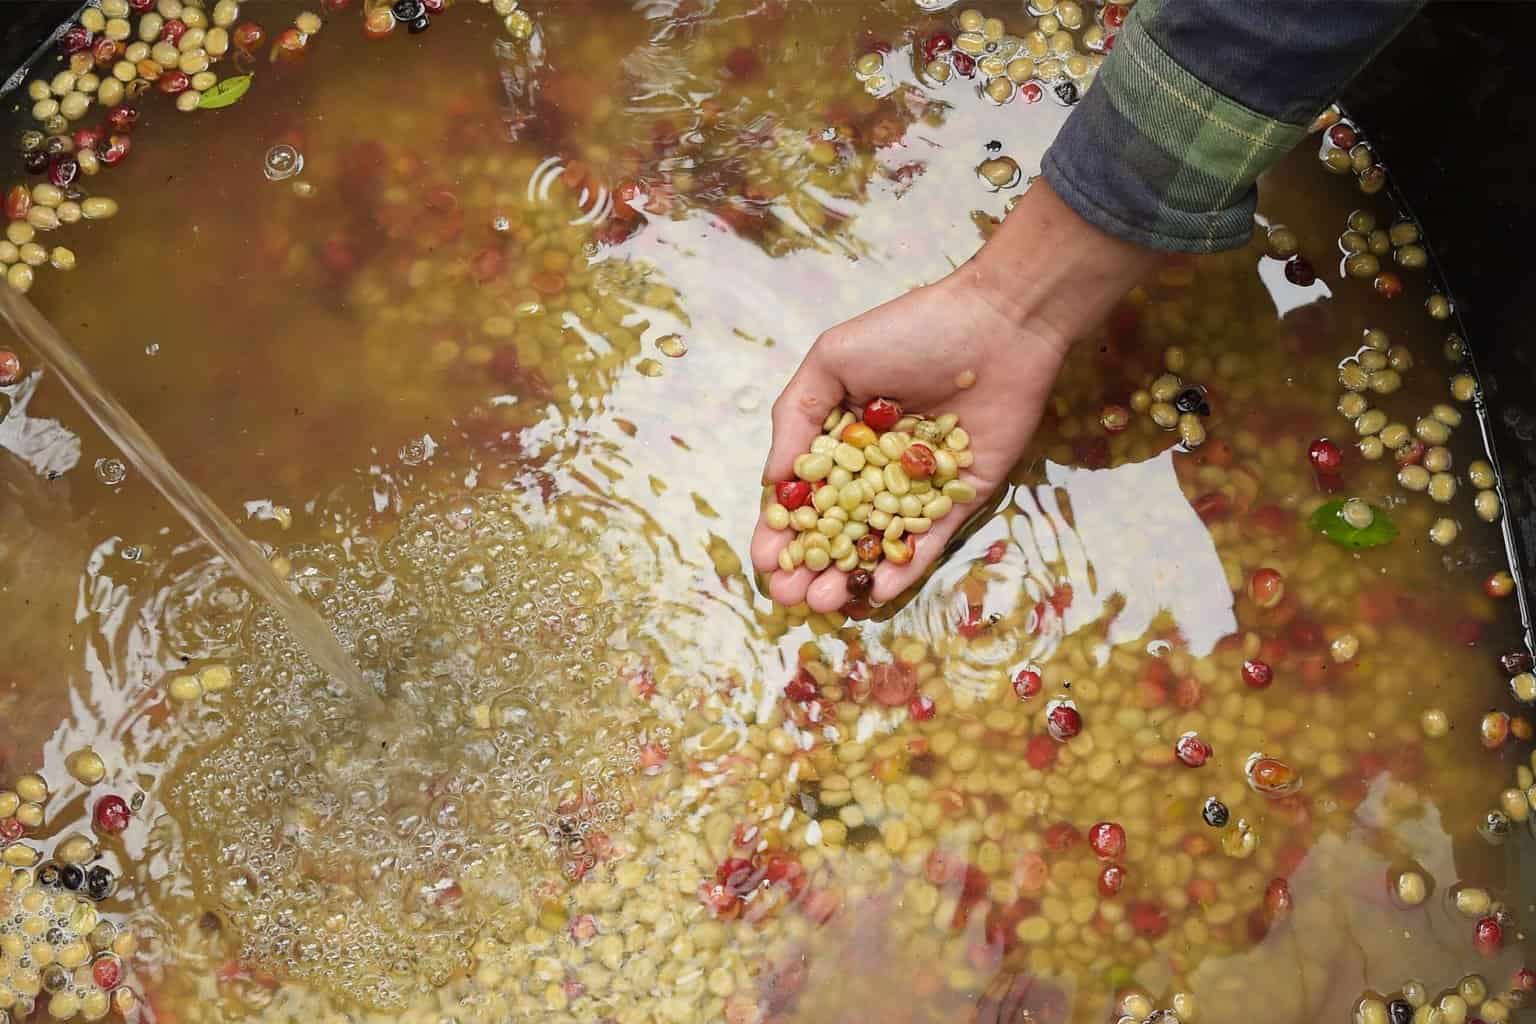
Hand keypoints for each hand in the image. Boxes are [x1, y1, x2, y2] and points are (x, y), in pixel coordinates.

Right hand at [749, 180, 1158, 612]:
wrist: (996, 325)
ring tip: (824, 601)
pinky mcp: (962, 497)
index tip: (765, 561)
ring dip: (850, 575)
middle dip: (810, 566)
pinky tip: (878, 592)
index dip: (782, 530)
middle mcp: (877, 466)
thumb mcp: (832, 361)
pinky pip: (930, 540)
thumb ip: (797, 420)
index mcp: (842, 436)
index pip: (805, 494)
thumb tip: (773, 482)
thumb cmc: (909, 332)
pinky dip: (906, 567)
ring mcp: (919, 485)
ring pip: (879, 542)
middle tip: (790, 596)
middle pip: (837, 527)